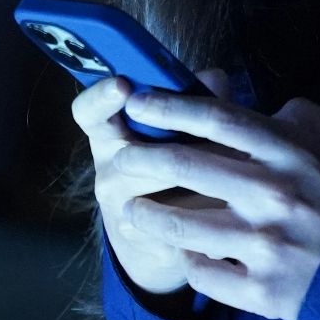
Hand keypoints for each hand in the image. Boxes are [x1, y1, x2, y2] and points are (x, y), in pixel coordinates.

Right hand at [75, 68, 248, 298]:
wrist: (161, 238)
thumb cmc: (173, 164)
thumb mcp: (179, 130)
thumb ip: (196, 101)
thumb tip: (213, 79)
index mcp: (110, 134)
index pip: (89, 112)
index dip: (100, 98)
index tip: (122, 85)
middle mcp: (107, 170)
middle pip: (133, 153)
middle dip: (176, 147)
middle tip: (213, 141)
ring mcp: (119, 208)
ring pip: (159, 189)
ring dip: (199, 182)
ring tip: (230, 177)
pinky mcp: (141, 240)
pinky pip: (176, 223)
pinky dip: (205, 215)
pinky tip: (225, 211)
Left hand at [115, 77, 319, 319]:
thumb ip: (304, 120)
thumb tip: (267, 109)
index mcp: (291, 153)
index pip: (216, 118)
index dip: (170, 105)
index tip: (137, 100)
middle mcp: (272, 195)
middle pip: (184, 164)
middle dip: (140, 156)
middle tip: (121, 156)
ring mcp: (265, 246)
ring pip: (179, 226)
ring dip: (147, 215)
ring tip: (134, 210)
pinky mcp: (262, 290)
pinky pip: (202, 273)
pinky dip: (190, 262)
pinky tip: (187, 254)